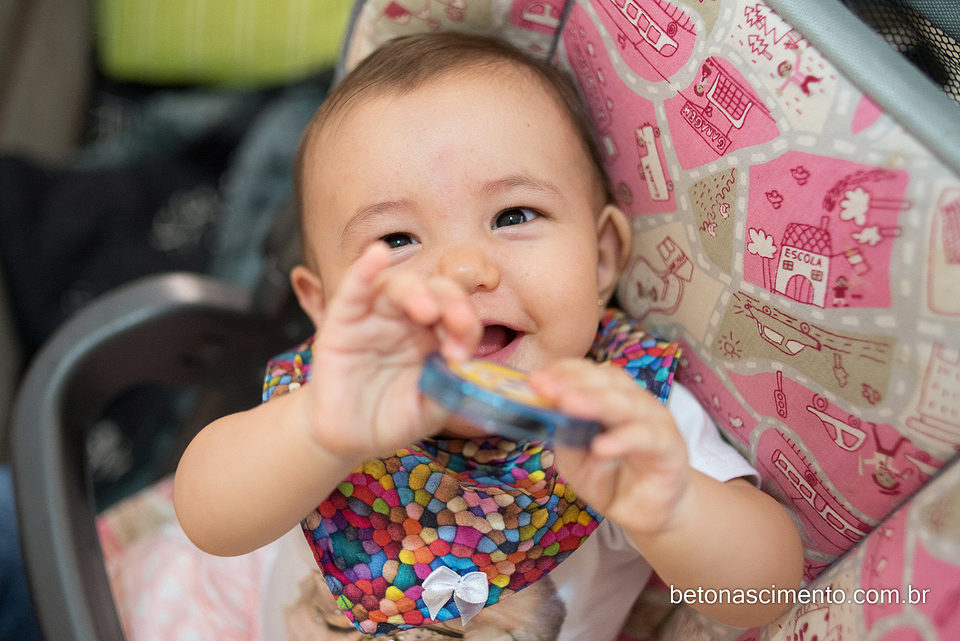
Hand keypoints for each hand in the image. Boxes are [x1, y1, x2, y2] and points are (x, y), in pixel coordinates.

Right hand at [305, 243, 481, 458]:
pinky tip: (376, 255)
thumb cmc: (392, 418)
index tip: (463, 354)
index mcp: (434, 335)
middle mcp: (407, 320)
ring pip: (396, 287)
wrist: (349, 439)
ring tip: (427, 309)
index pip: (457, 314)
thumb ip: (450, 387)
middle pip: (433, 291)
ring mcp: (374, 318)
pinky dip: (364, 271)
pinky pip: (353, 291)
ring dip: (416, 291)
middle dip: (451, 303)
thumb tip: (465, 365)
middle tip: (458, 324)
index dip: (466, 325)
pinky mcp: (342, 323)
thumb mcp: (432, 408)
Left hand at [530, 359, 690, 534]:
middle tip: (545, 388)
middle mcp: (635, 403)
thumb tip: (542, 413)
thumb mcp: (575, 459)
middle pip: (608, 380)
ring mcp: (656, 422)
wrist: (647, 513)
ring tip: (567, 404)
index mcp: (612, 397)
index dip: (564, 371)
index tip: (534, 380)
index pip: (590, 373)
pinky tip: (601, 447)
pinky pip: (648, 438)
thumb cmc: (610, 478)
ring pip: (628, 403)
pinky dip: (623, 439)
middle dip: (574, 381)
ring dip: (596, 401)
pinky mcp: (671, 449)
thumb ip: (563, 435)